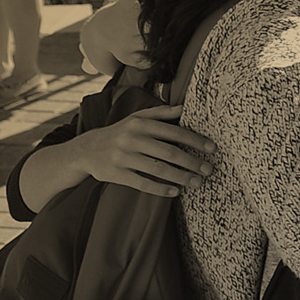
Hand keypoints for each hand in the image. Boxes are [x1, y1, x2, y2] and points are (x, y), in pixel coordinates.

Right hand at [71, 107, 215, 196]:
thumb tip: (184, 107)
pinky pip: (142, 183)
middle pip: (169, 152)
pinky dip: (160, 188)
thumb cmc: (120, 132)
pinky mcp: (116, 174)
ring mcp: (123, 157)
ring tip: (197, 183)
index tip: (212, 149)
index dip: (195, 140)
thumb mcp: (137, 117)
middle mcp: (132, 138)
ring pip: (158, 169)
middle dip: (192, 162)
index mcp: (141, 123)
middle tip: (209, 170)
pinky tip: (175, 192)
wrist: (86, 150)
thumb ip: (161, 113)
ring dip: (181, 177)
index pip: (174, 132)